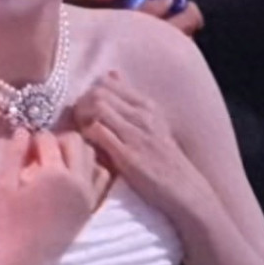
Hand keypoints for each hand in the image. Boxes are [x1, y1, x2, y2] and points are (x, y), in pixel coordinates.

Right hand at [0, 129, 111, 264]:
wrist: (28, 258)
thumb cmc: (10, 223)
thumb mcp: (3, 186)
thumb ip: (13, 154)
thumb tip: (23, 130)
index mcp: (54, 174)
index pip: (49, 139)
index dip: (34, 139)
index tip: (26, 149)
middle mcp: (77, 180)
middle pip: (76, 141)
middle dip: (58, 140)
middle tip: (42, 153)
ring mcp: (89, 193)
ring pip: (92, 156)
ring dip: (75, 152)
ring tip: (57, 163)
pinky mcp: (92, 205)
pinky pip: (102, 177)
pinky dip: (91, 169)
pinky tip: (73, 175)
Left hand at [74, 71, 204, 218]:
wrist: (185, 190)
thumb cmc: (165, 160)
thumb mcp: (154, 124)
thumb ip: (131, 101)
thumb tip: (112, 74)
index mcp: (148, 105)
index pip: (108, 82)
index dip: (90, 94)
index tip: (86, 112)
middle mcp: (142, 115)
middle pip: (99, 91)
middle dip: (81, 105)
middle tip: (78, 124)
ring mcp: (135, 134)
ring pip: (97, 106)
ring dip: (82, 118)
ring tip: (82, 135)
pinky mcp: (127, 155)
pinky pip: (97, 132)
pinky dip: (85, 135)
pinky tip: (87, 147)